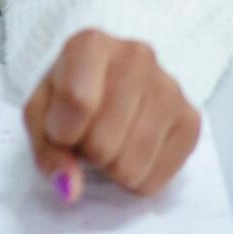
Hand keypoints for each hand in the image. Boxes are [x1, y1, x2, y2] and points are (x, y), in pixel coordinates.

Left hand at [24, 31, 200, 200]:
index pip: (77, 103)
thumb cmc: (68, 96)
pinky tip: (133, 152)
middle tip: (89, 136)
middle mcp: (137, 57)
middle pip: (103, 142)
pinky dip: (138, 179)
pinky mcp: (191, 120)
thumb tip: (71, 189)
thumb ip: (48, 152)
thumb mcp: (41, 116)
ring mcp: (170, 87)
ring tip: (111, 142)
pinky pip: (157, 178)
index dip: (62, 134)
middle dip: (88, 153)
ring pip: (131, 166)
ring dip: (112, 169)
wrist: (109, 84)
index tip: (61, 131)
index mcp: (91, 44)